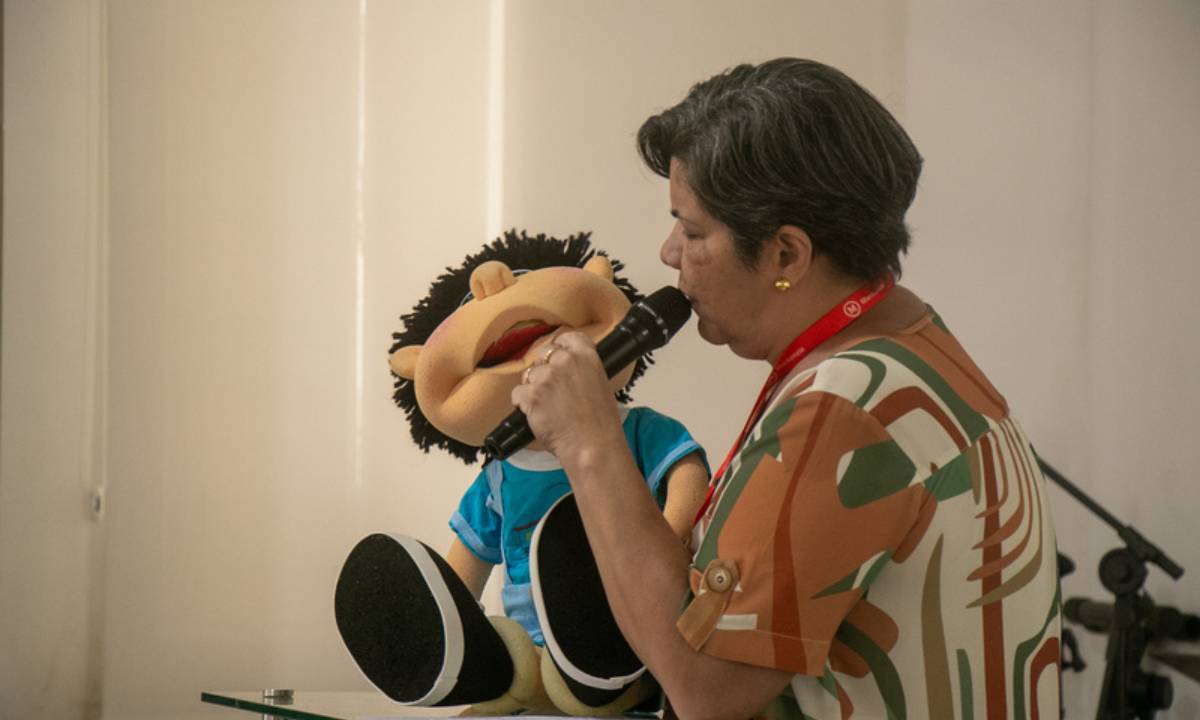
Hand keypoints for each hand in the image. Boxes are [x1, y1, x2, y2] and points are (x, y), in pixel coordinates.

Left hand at [510, 331, 626, 465]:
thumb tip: (565, 366)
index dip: (560, 349)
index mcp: (586, 355)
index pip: (566, 337)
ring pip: (529, 375)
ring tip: (549, 408)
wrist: (592, 446)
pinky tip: (538, 415)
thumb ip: (582, 369)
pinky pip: (518, 393)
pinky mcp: (531, 394)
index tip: (559, 360)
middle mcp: (565, 361)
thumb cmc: (599, 422)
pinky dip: (523, 404)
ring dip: (534, 389)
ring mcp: (546, 377)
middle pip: (543, 354)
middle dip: (544, 371)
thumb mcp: (599, 384)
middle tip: (553, 392)